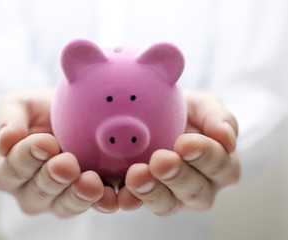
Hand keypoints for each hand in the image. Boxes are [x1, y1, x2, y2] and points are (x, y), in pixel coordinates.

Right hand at [0, 89, 117, 217]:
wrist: (71, 114)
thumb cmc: (40, 111)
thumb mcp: (19, 106)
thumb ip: (9, 119)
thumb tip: (4, 141)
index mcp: (9, 170)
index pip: (13, 167)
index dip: (28, 156)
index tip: (45, 142)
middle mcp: (31, 191)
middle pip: (40, 191)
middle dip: (54, 177)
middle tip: (67, 164)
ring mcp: (59, 199)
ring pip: (66, 204)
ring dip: (79, 195)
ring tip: (92, 182)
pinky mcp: (87, 198)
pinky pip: (94, 206)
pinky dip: (104, 202)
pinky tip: (112, 195)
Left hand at [118, 91, 239, 214]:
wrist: (151, 113)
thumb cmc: (183, 111)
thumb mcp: (202, 106)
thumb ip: (218, 117)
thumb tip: (227, 138)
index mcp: (220, 165)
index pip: (219, 164)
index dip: (204, 155)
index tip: (185, 142)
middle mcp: (200, 187)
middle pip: (194, 191)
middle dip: (177, 176)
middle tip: (161, 160)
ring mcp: (172, 197)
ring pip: (166, 203)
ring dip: (151, 191)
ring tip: (136, 175)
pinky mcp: (144, 197)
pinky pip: (137, 204)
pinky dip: (129, 200)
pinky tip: (121, 195)